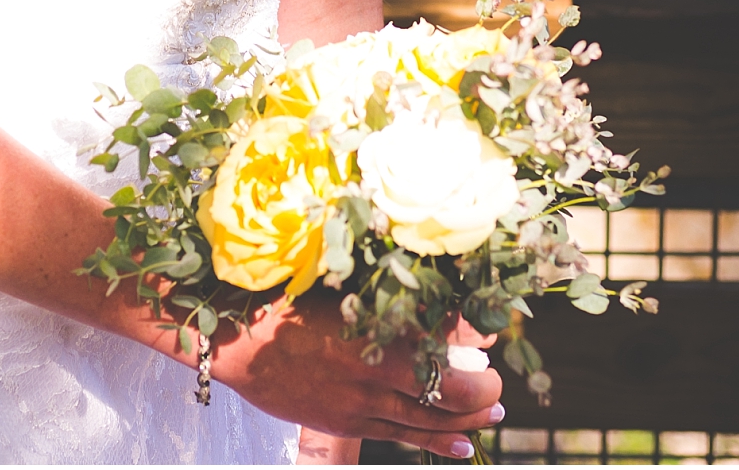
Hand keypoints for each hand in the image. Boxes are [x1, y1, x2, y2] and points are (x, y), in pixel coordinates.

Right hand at [210, 298, 503, 457]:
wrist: (239, 344)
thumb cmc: (292, 305)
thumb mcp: (345, 293)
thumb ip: (393, 302)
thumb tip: (445, 303)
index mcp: (375, 332)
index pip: (445, 344)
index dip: (475, 344)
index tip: (492, 338)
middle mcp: (374, 373)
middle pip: (449, 392)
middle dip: (482, 392)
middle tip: (498, 386)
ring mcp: (360, 404)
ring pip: (430, 420)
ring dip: (468, 418)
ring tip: (493, 414)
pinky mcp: (347, 423)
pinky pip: (402, 437)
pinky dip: (436, 442)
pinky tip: (462, 446)